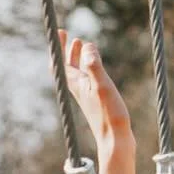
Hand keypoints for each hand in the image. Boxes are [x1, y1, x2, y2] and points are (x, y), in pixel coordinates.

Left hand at [59, 31, 132, 152]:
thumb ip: (94, 66)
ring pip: (77, 74)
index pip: (59, 63)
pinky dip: (89, 69)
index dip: (58, 47)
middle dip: (67, 51)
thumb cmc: (109, 116)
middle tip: (72, 37)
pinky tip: (96, 68)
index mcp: (76, 85)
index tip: (61, 31)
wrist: (116, 142)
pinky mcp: (97, 103)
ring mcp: (87, 97)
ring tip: (82, 45)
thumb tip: (86, 46)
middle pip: (67, 68)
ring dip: (77, 59)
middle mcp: (79, 90)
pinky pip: (88, 81)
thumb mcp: (102, 86)